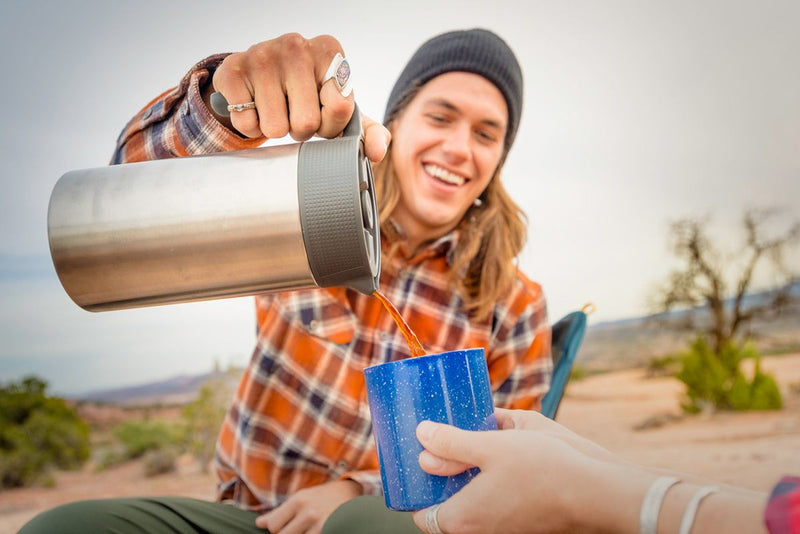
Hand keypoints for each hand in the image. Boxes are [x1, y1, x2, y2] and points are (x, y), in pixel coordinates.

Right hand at [208, 33, 389, 161]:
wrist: (257, 77)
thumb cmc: (307, 95)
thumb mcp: (340, 110)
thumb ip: (367, 131)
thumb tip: (376, 152)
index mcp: (330, 50)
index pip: (340, 107)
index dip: (330, 125)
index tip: (323, 117)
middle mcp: (296, 45)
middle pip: (306, 122)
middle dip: (301, 130)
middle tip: (295, 114)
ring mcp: (262, 55)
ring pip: (275, 127)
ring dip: (276, 129)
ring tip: (276, 109)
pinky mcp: (233, 70)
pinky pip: (247, 124)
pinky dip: (251, 126)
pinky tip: (255, 107)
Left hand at [255, 479, 361, 533]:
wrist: (353, 495)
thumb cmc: (324, 496)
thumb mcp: (302, 498)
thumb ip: (280, 511)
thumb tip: (260, 523)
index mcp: (299, 500)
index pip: (273, 526)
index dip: (276, 529)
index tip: (285, 525)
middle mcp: (309, 513)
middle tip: (297, 528)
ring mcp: (320, 525)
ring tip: (307, 529)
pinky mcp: (329, 532)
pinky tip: (315, 530)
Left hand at [410, 410, 649, 533]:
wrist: (595, 493)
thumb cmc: (542, 471)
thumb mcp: (490, 447)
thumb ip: (452, 443)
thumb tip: (421, 436)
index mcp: (462, 518)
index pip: (422, 516)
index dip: (418, 489)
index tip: (422, 460)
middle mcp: (479, 531)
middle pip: (446, 507)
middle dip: (443, 477)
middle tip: (444, 443)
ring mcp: (502, 530)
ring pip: (472, 504)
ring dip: (468, 477)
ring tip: (472, 442)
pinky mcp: (520, 523)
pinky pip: (493, 504)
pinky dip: (489, 482)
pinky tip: (499, 454)